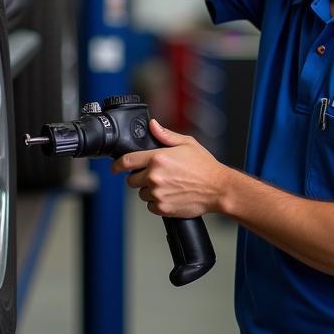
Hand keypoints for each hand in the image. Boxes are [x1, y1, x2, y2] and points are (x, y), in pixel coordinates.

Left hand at [113, 119, 228, 218]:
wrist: (218, 189)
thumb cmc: (205, 166)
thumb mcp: (187, 143)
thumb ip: (166, 135)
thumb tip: (152, 125)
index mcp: (158, 158)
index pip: (127, 161)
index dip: (117, 165)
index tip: (115, 167)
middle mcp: (154, 176)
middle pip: (132, 180)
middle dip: (139, 178)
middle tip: (154, 176)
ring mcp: (157, 193)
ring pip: (141, 194)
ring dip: (149, 191)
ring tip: (167, 185)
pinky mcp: (163, 208)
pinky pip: (150, 206)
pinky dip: (157, 202)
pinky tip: (170, 195)